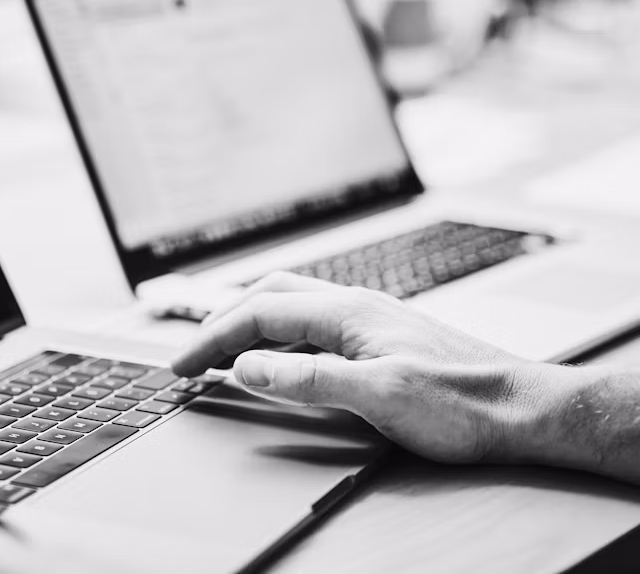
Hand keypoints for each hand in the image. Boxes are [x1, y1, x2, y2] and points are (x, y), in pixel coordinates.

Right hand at [172, 273, 568, 464]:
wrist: (524, 409)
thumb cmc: (463, 403)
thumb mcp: (379, 397)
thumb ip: (309, 378)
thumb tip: (247, 365)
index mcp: (347, 311)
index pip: (259, 312)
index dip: (212, 338)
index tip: (180, 366)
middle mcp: (354, 306)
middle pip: (268, 296)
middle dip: (222, 322)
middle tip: (190, 357)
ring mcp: (368, 320)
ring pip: (290, 306)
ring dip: (248, 324)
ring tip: (221, 352)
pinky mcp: (379, 339)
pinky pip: (311, 324)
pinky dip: (277, 335)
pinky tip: (279, 358)